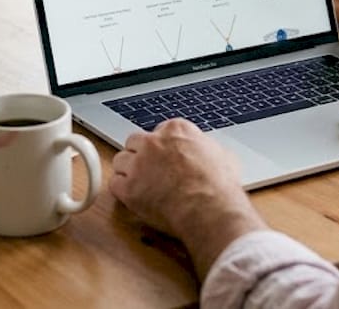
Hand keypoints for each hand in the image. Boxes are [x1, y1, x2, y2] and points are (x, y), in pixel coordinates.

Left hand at [111, 119, 266, 276]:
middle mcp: (153, 142)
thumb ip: (206, 148)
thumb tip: (208, 151)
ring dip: (128, 171)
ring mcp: (138, 164)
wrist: (209, 208)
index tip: (166, 157)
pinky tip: (133, 197)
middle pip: (135, 142)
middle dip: (140, 154)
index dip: (162, 146)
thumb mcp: (222, 155)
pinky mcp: (129, 187)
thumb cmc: (219, 185)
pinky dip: (122, 190)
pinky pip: (115, 183)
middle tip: (150, 170)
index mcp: (176, 130)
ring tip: (140, 184)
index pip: (159, 131)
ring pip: (120, 161)